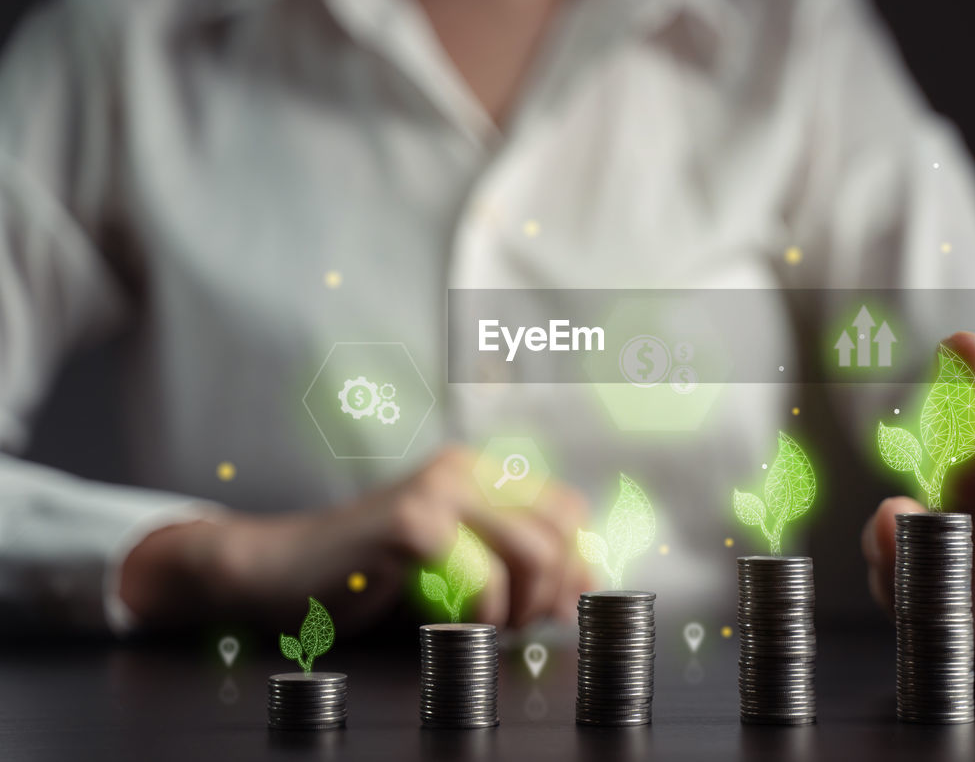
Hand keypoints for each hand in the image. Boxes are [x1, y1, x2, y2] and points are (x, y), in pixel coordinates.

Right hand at [121, 446, 593, 631]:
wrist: (273, 573)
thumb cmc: (360, 579)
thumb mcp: (447, 571)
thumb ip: (511, 570)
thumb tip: (580, 588)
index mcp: (474, 475)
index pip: (566, 509)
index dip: (576, 560)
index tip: (562, 604)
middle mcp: (463, 471)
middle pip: (561, 527)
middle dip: (555, 586)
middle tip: (521, 624)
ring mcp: (438, 491)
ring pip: (533, 549)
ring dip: (521, 603)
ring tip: (487, 625)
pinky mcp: (412, 522)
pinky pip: (483, 575)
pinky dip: (480, 612)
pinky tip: (450, 622)